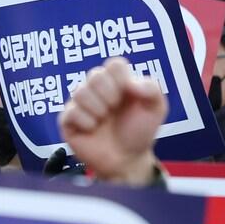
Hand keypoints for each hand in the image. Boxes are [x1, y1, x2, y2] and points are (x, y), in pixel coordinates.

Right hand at [59, 58, 165, 185]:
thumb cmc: (140, 132)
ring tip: (104, 120)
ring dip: (97, 109)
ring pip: (80, 91)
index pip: (114, 64)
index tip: (129, 95)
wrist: (128, 159)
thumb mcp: (156, 108)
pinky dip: (86, 122)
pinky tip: (93, 129)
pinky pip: (71, 112)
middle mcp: (97, 88)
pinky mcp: (68, 120)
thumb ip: (151, 89)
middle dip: (109, 95)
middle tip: (114, 109)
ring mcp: (81, 103)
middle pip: (95, 75)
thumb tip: (130, 82)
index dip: (121, 80)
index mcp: (117, 81)